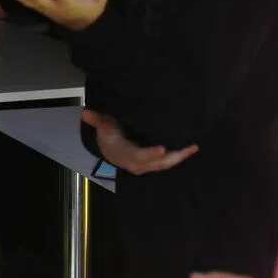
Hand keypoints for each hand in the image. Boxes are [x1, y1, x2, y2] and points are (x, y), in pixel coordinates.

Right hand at [81, 109, 198, 175]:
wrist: (110, 151)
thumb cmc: (109, 137)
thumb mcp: (103, 127)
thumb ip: (96, 120)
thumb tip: (84, 112)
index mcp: (125, 154)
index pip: (138, 155)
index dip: (150, 153)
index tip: (162, 149)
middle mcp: (137, 164)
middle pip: (157, 162)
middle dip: (173, 156)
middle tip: (188, 148)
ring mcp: (146, 166)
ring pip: (165, 164)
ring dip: (179, 156)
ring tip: (193, 147)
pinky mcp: (153, 164)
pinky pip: (167, 162)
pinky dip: (178, 156)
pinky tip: (188, 149)